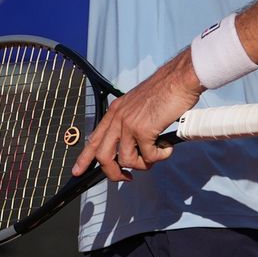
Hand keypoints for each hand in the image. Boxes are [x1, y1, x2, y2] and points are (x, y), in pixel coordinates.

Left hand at [71, 52, 203, 182]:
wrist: (179, 79)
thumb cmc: (166, 89)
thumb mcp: (139, 104)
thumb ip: (132, 120)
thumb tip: (135, 143)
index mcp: (116, 111)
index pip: (94, 138)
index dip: (85, 157)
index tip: (78, 171)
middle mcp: (119, 118)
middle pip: (103, 156)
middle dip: (113, 173)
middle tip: (126, 177)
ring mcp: (129, 124)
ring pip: (126, 160)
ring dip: (143, 164)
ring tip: (156, 154)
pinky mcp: (144, 130)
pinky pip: (148, 156)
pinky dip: (160, 156)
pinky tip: (167, 147)